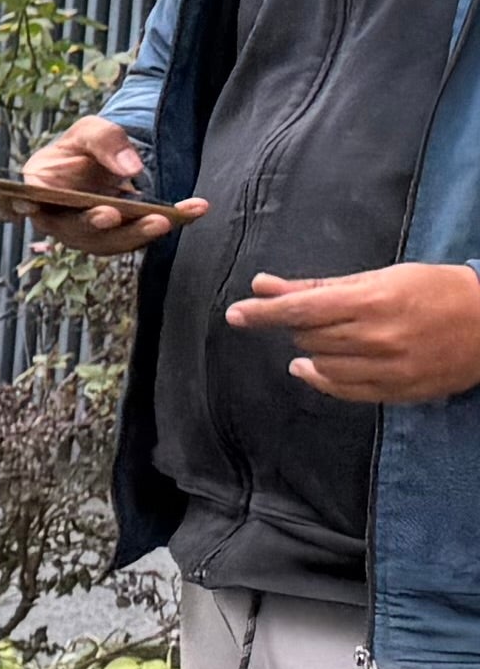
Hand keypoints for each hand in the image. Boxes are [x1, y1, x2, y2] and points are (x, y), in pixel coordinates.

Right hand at [12, 115, 203, 251]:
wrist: (107, 163)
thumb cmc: (87, 147)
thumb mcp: (93, 130)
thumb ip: (107, 141)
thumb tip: (131, 168)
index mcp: (37, 189)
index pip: (14, 204)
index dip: (15, 208)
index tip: (27, 205)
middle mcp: (57, 218)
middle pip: (70, 230)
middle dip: (94, 225)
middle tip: (112, 214)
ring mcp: (86, 233)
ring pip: (106, 243)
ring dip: (137, 234)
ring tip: (168, 218)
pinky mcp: (116, 238)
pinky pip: (139, 237)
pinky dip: (169, 223)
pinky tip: (194, 209)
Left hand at [233, 262, 479, 405]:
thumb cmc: (432, 290)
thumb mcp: (378, 277)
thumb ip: (317, 286)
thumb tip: (263, 285)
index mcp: (372, 302)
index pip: (300, 310)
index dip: (262, 313)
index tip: (236, 314)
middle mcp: (377, 339)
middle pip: (308, 338)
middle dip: (297, 325)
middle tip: (309, 315)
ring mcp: (387, 369)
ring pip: (320, 365)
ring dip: (310, 351)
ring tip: (323, 336)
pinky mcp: (396, 392)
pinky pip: (341, 391)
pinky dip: (321, 378)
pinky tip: (314, 367)